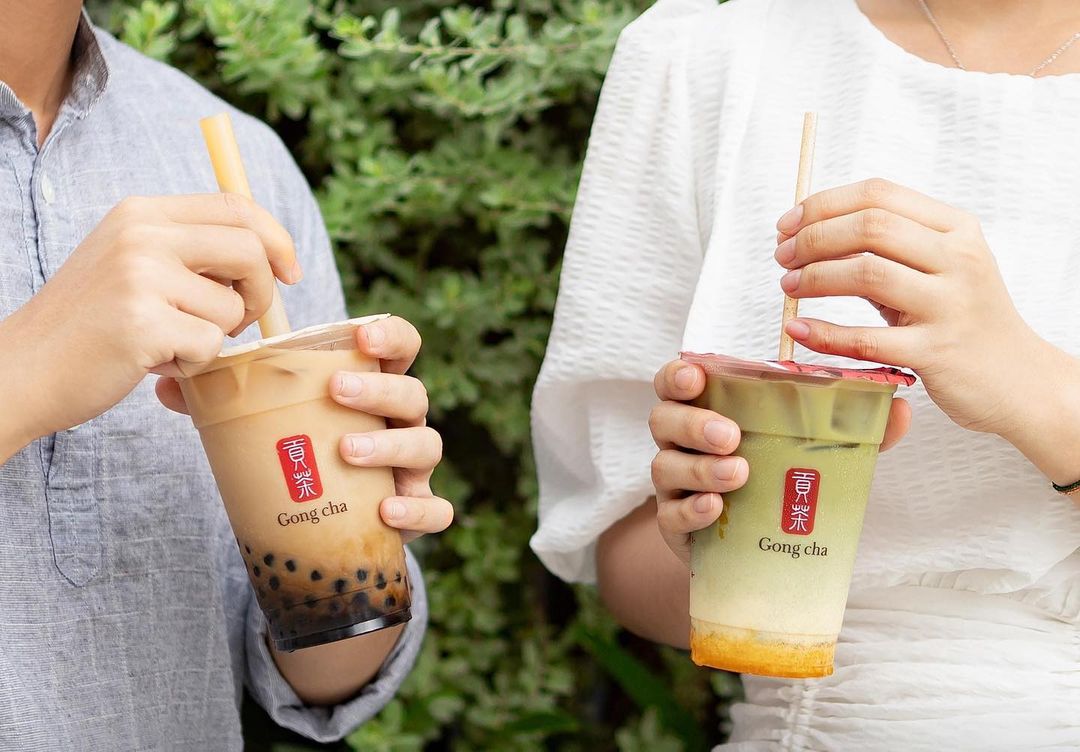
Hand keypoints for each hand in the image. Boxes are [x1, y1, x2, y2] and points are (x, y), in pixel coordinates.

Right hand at [0, 193, 297, 456]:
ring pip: (232, 308)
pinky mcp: (142, 323)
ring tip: (167, 343)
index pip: (236, 206)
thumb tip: (270, 258)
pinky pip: (210, 346)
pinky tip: (152, 363)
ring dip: (214, 338)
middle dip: (261, 293)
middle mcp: (141, 234)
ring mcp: (140, 276)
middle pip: (250, 251)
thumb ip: (188, 252)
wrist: (22, 368)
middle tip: (240, 321)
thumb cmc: (91, 325)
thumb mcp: (131, 263)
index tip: (291, 272)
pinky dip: (193, 366)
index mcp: (142, 212)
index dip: (276, 239)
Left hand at [158, 316, 452, 542]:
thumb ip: (225, 399)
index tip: (362, 335)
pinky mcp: (416, 511)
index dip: (390, 335)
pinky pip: (436, 509)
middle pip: (413, 392)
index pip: (401, 345)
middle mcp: (400, 421)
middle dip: (380, 388)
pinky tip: (385, 509)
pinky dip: (418, 508)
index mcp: (373, 386)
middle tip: (336, 390)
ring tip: (345, 449)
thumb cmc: (300, 454)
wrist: (324, 526)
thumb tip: (166, 383)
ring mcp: (412, 467)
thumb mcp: (270, 421)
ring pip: (426, 445)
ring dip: (390, 443)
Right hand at [649, 359, 909, 566]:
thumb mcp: (813, 450)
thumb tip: (899, 408)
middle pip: (663, 420)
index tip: (697, 377)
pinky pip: (671, 515)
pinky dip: (692, 510)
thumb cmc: (777, 480)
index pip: (675, 382)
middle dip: (694, 423)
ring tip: (739, 473)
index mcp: (706, 410)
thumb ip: (852, 429)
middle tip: (731, 434)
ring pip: (665, 467)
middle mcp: (681, 443)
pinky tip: (716, 508)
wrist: (755, 549)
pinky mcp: (676, 526)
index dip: (678, 376)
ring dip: (701, 467)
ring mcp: (675, 486)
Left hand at [774, 178, 1050, 436]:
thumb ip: (885, 250)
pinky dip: (824, 332)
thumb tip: (812, 235)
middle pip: (869, 227)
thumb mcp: (937, 270)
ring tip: (790, 285)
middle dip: (813, 238)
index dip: (822, 205)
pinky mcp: (936, 351)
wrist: (1018, 380)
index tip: (788, 225)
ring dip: (815, 277)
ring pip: (867, 273)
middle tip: (783, 257)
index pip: (878, 195)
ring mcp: (950, 305)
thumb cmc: (964, 320)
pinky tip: (799, 327)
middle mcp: (958, 259)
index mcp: (955, 229)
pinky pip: (866, 338)